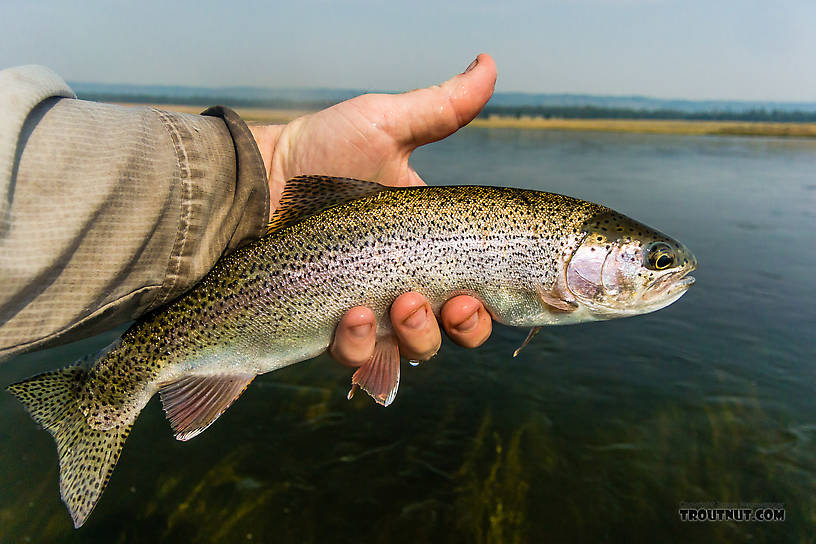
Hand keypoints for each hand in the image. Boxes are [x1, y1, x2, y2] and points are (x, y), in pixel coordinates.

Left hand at [249, 54, 496, 365]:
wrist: (255, 182)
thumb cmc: (320, 152)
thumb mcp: (384, 126)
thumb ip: (442, 108)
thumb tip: (489, 63)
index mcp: (427, 247)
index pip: (476, 290)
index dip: (490, 303)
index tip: (482, 292)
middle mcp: (405, 283)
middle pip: (454, 331)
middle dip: (464, 326)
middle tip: (452, 303)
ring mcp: (368, 311)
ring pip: (412, 350)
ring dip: (417, 336)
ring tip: (401, 305)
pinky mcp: (327, 330)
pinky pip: (356, 356)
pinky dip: (359, 345)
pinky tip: (350, 317)